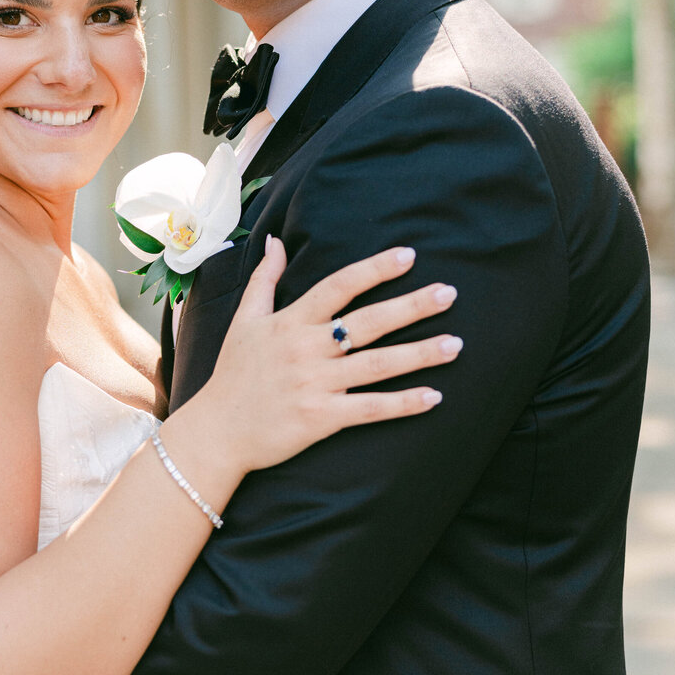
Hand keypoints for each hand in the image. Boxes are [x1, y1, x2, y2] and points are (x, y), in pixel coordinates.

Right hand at [198, 239, 460, 474]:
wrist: (218, 432)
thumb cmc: (233, 374)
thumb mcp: (244, 321)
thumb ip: (264, 279)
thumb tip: (276, 241)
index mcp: (290, 322)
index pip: (338, 286)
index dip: (374, 270)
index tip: (408, 255)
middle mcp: (306, 349)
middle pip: (367, 322)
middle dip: (411, 306)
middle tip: (449, 293)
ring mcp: (315, 384)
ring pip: (377, 365)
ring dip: (419, 354)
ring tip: (455, 343)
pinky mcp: (321, 418)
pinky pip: (370, 409)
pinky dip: (403, 404)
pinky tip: (434, 396)